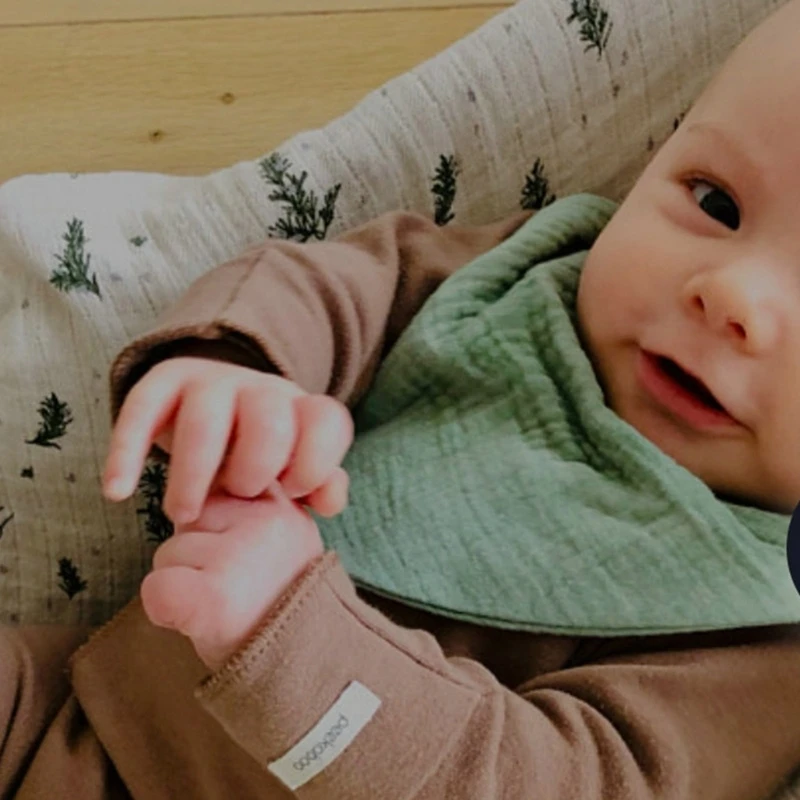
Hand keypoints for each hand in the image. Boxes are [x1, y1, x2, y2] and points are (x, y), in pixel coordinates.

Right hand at [103, 357, 352, 523]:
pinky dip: (127, 452)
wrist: (218, 395)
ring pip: (205, 418)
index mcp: (299, 410)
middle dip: (254, 468)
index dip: (315, 462)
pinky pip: (142, 409)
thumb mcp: (293, 464)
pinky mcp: (164, 382)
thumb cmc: (262, 450)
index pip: (325, 421)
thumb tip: (329, 500)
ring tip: (183, 516)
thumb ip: (319, 483)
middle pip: (267, 419)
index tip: (291, 492)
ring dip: (194, 473)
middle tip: (236, 500)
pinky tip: (118, 492)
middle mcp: (260, 390)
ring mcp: (212, 382)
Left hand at [139, 488, 322, 670]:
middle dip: (199, 549)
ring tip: (226, 604)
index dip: (218, 521)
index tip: (241, 552)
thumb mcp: (289, 532)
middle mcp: (266, 520)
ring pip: (169, 553)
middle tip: (235, 582)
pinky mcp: (213, 597)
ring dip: (185, 580)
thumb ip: (258, 497)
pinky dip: (165, 610)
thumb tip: (201, 469)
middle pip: (189, 516)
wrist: (304, 664)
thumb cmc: (282, 596)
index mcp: (283, 501)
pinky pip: (156, 589)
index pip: (217, 480)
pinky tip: (200, 621)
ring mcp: (239, 557)